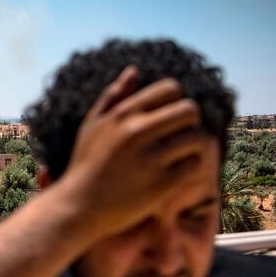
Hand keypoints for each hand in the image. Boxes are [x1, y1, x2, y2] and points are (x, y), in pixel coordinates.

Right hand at [57, 65, 208, 239]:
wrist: (78, 207)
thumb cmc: (85, 164)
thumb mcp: (92, 125)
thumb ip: (113, 96)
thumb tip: (134, 69)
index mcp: (123, 113)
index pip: (171, 88)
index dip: (174, 102)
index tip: (167, 119)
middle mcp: (137, 131)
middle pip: (190, 110)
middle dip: (189, 123)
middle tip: (178, 137)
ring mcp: (150, 158)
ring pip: (197, 138)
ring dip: (192, 148)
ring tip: (178, 157)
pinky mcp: (161, 184)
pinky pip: (194, 165)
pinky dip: (189, 169)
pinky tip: (175, 175)